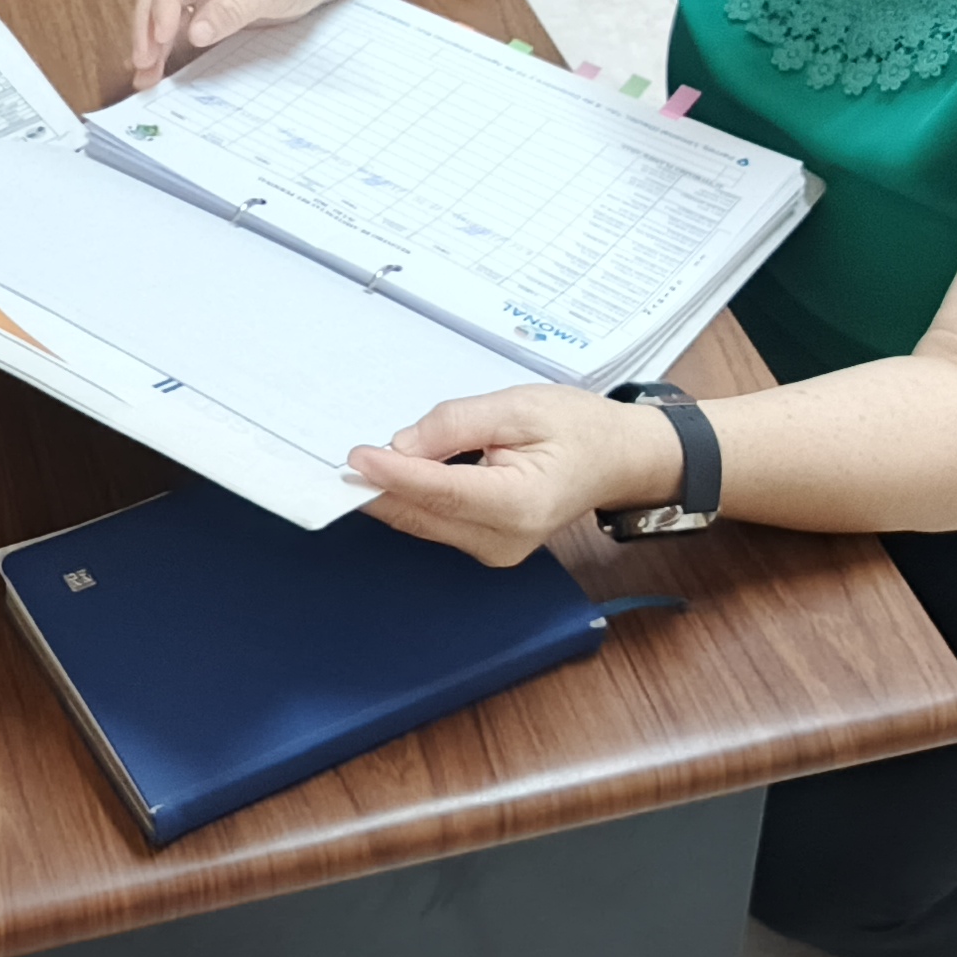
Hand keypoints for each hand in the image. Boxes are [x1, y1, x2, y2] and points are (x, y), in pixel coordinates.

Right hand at [126, 0, 349, 88]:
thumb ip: (238, 7)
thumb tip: (196, 32)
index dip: (164, 3)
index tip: (162, 37)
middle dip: (147, 26)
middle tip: (144, 63)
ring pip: (158, 2)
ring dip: (149, 38)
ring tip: (145, 74)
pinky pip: (174, 15)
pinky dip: (163, 41)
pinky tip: (154, 65)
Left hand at [347, 385, 683, 566]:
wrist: (615, 459)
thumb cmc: (576, 427)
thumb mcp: (518, 406)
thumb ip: (457, 424)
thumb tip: (401, 445)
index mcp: (519, 504)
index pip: (440, 492)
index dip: (393, 474)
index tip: (356, 457)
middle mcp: (503, 540)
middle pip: (422, 514)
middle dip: (380, 486)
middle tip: (341, 456)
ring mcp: (494, 551)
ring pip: (423, 522)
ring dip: (392, 492)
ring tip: (363, 459)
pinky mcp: (486, 547)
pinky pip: (436, 523)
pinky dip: (413, 498)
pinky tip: (396, 473)